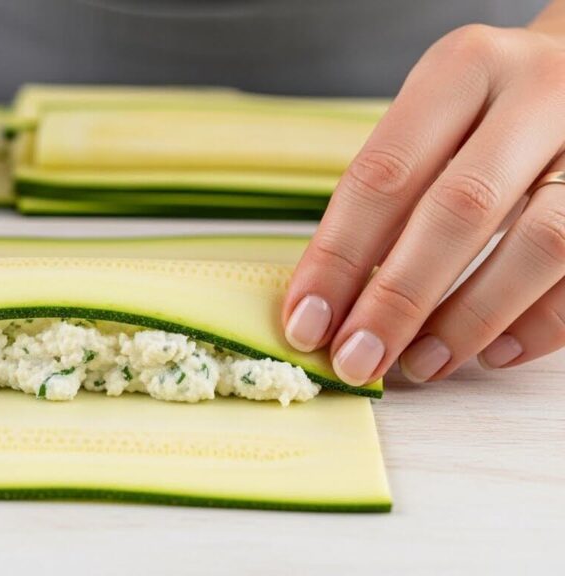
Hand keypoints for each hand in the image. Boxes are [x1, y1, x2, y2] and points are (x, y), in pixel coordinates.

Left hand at [283, 21, 564, 384]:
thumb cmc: (485, 113)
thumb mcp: (430, 123)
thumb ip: (387, 197)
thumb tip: (328, 304)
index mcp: (463, 69)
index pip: (384, 174)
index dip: (338, 258)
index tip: (305, 324)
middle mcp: (538, 92)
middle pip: (458, 209)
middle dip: (397, 299)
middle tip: (357, 360)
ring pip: (541, 242)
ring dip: (470, 319)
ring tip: (420, 364)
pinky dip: (537, 324)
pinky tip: (491, 354)